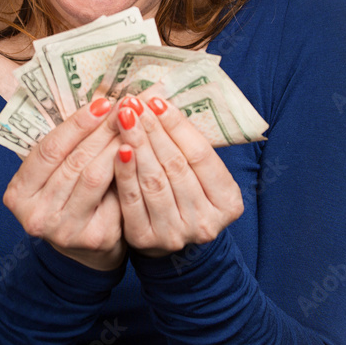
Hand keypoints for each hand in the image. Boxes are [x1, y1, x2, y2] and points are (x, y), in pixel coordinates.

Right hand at [3, 98, 125, 270]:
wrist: (82, 251)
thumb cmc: (67, 199)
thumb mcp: (53, 175)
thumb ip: (67, 147)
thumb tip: (99, 103)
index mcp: (19, 194)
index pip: (49, 149)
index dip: (77, 123)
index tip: (102, 102)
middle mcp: (36, 216)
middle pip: (74, 162)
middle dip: (102, 130)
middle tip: (126, 107)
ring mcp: (64, 230)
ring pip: (95, 176)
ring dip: (117, 145)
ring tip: (134, 124)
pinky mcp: (94, 238)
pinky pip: (114, 196)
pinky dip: (127, 170)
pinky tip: (140, 152)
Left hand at [113, 95, 243, 257]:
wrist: (170, 242)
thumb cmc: (185, 195)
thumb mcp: (200, 175)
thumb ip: (187, 146)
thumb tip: (160, 103)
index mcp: (228, 203)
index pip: (201, 155)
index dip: (178, 126)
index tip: (157, 101)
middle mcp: (205, 222)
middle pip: (175, 166)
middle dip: (153, 130)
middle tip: (134, 103)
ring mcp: (175, 233)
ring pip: (153, 180)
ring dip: (137, 144)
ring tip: (124, 117)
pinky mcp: (145, 239)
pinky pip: (132, 199)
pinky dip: (124, 171)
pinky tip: (118, 148)